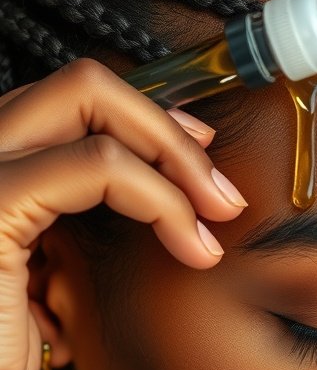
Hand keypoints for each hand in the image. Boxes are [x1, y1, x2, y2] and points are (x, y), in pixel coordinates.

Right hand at [0, 59, 246, 369]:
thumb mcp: (43, 285)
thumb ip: (71, 229)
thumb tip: (146, 193)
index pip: (66, 103)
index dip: (143, 121)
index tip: (196, 165)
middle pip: (79, 84)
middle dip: (167, 129)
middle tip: (220, 195)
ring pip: (89, 100)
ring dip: (175, 156)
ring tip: (216, 220)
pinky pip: (97, 166)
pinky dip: (161, 197)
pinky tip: (190, 246)